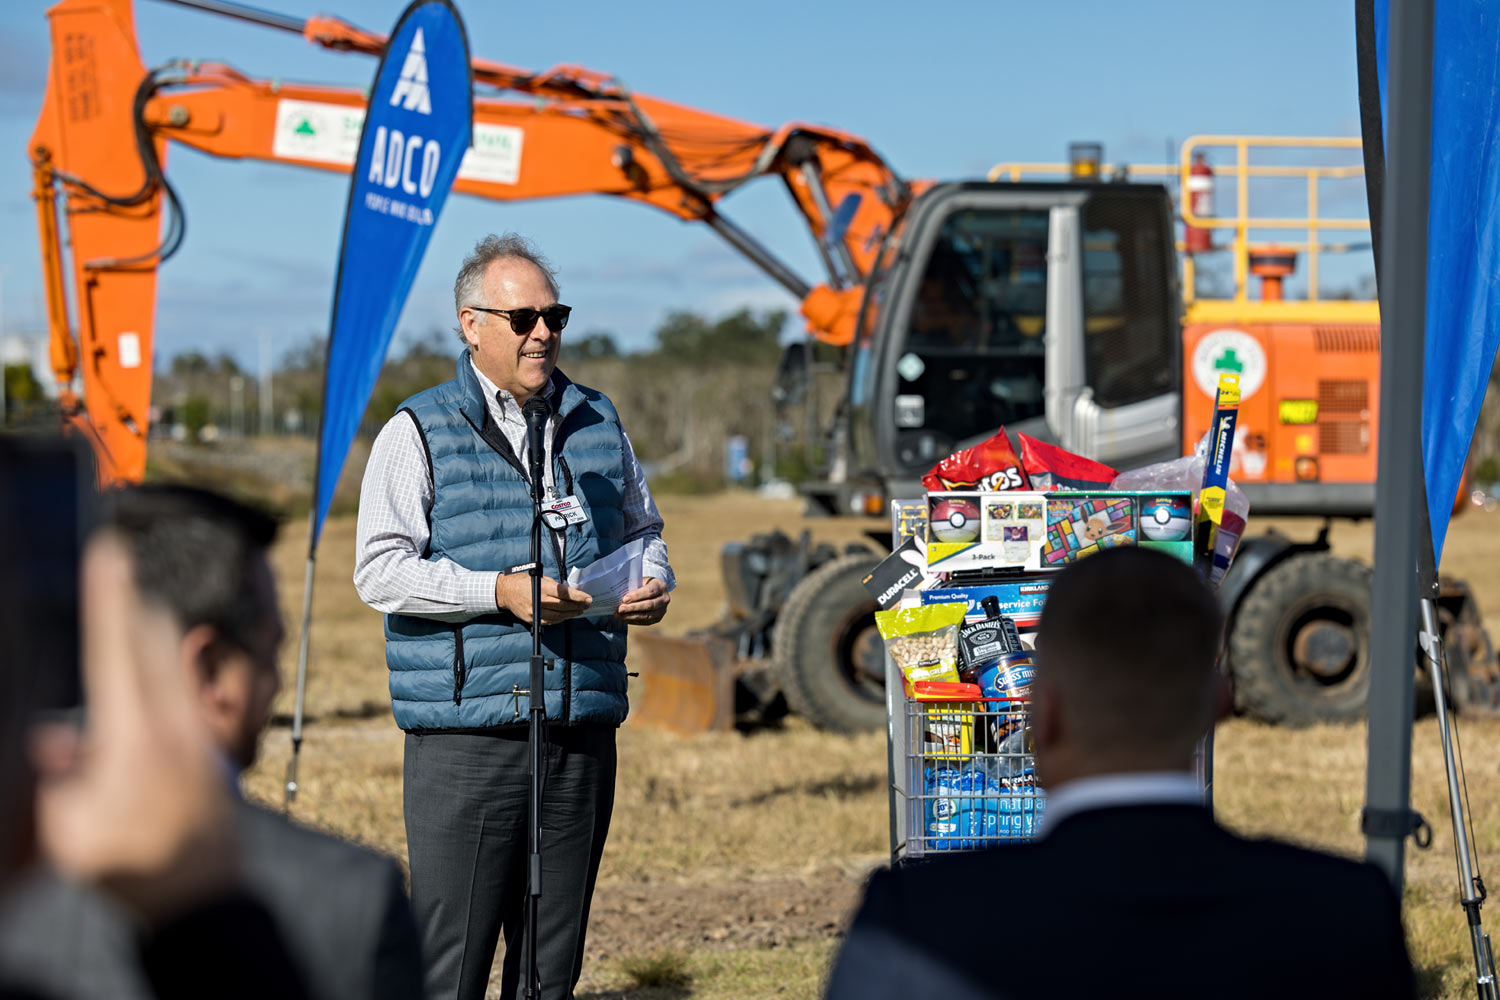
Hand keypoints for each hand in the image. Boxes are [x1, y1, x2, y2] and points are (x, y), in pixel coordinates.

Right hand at [32, 533, 236, 923]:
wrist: (204, 895)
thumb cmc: (133, 864)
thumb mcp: (68, 829)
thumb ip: (51, 779)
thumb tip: (43, 739)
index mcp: (132, 732)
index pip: (117, 647)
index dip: (109, 595)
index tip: (110, 550)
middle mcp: (172, 722)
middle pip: (154, 641)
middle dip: (132, 602)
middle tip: (118, 564)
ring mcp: (197, 732)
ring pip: (175, 662)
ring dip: (153, 631)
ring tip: (134, 605)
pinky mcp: (210, 748)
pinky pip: (187, 689)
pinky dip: (168, 667)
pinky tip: (153, 675)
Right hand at [496, 572, 592, 623]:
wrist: (506, 592)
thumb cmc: (523, 582)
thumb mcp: (541, 578)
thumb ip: (555, 585)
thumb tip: (569, 592)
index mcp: (542, 588)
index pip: (564, 593)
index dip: (578, 597)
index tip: (588, 598)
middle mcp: (539, 601)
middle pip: (563, 606)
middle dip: (578, 606)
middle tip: (587, 604)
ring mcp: (536, 612)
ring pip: (558, 616)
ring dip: (571, 614)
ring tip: (580, 611)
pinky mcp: (533, 619)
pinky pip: (550, 621)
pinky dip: (560, 619)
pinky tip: (566, 616)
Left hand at [617, 577, 669, 625]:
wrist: (653, 591)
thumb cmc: (643, 585)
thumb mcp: (640, 581)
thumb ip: (633, 588)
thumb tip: (619, 597)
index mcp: (660, 586)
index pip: (649, 592)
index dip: (637, 596)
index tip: (624, 598)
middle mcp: (664, 599)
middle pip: (649, 605)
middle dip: (633, 608)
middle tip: (620, 609)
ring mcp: (662, 610)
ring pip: (647, 615)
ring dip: (631, 616)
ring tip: (620, 615)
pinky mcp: (657, 619)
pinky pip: (645, 621)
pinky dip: (633, 621)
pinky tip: (624, 618)